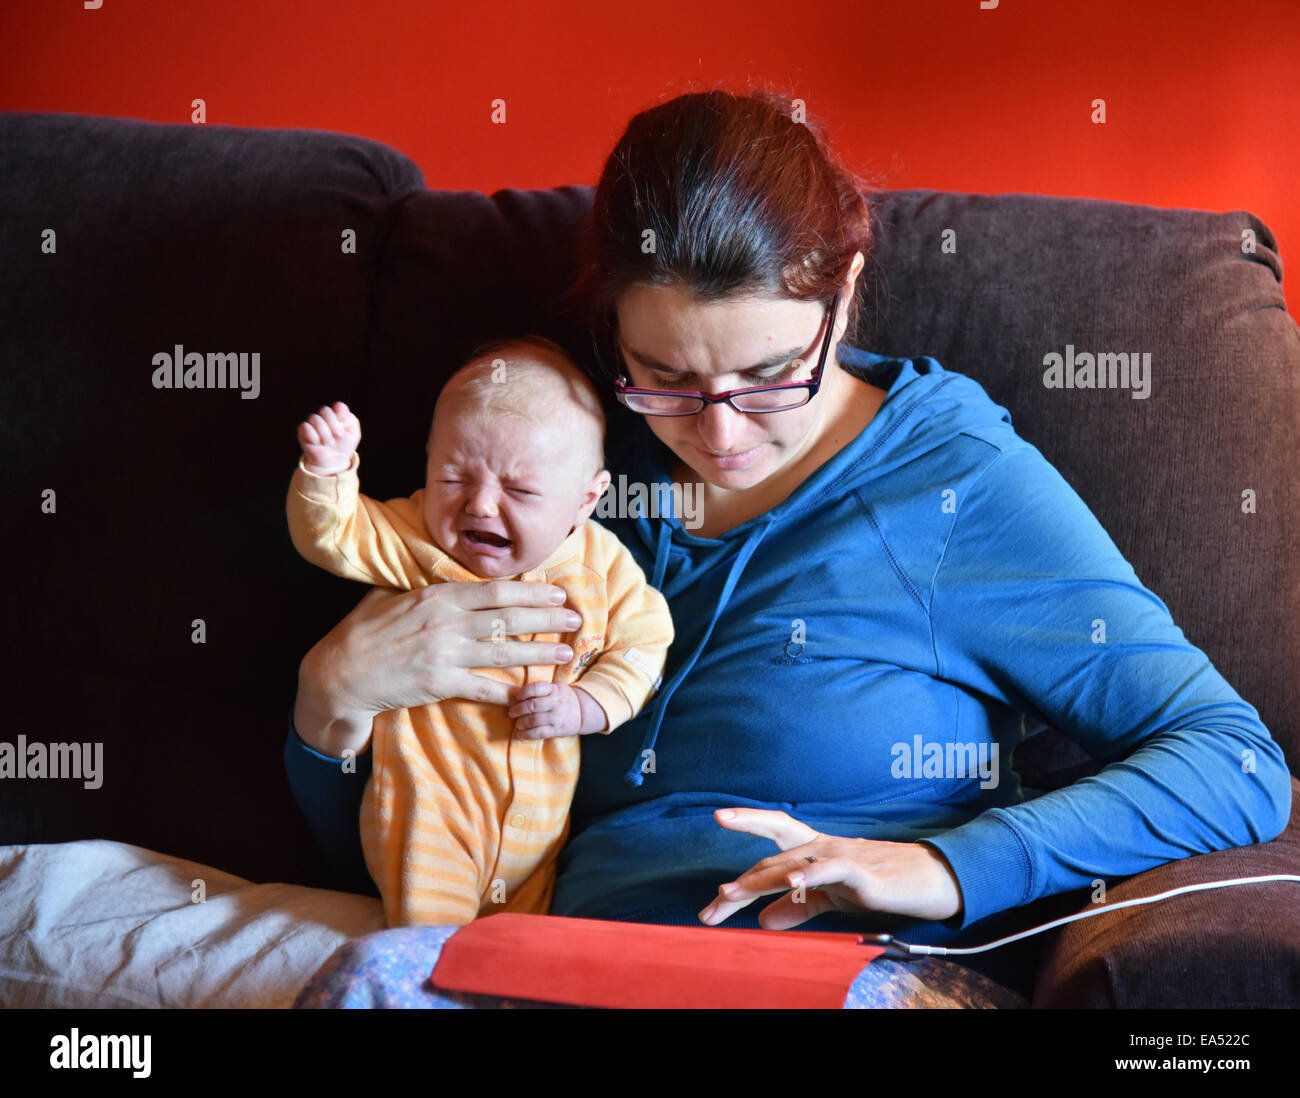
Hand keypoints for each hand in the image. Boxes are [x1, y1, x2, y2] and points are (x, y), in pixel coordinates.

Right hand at [294, 581, 583, 758]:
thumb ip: (422, 587)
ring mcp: (443, 653)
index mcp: (436, 596)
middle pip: (507, 617)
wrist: (338, 674)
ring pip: (502, 650)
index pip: (493, 591)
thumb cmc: (362, 633)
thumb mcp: (391, 598)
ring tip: (566, 652)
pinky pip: (482, 688)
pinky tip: (531, 693)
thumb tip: (444, 575)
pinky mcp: (438, 683)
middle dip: (546, 617)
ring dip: (539, 652)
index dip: (529, 592)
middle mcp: (445, 621)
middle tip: (574, 616)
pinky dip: (508, 691)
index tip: (555, 591)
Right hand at [298, 401, 360, 474]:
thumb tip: (339, 409)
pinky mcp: (303, 431)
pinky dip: (313, 436)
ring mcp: (313, 423)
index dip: (341, 415)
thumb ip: (351, 419)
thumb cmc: (343, 446)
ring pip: (315, 418)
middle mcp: (324, 416)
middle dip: (333, 426)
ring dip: (324, 433)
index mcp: (337, 415)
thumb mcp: (353, 434)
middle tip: (338, 437)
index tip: (345, 427)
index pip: (338, 406)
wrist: (334, 461)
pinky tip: (317, 443)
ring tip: (328, 443)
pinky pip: (305, 427)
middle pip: (325, 410)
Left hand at [507, 683, 604, 737]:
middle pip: (532, 705)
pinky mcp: (557, 730)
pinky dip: (527, 734)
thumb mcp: (556, 687)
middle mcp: (556, 703)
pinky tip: (520, 734)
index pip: (536, 688)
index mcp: (554, 689)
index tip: (516, 697)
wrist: (583, 712)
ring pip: (534, 720)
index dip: (523, 692)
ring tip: (517, 723)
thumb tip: (516, 694)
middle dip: (518, 709)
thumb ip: (540, 689)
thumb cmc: (564, 698)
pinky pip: (539, 733)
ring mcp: (557, 717)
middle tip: (512, 712)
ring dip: (521, 723)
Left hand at [697, 808, 963, 928]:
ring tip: (729, 895)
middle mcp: (820, 846)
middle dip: (740, 884)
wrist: (924, 881)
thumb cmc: (875, 884)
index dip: (747, 822)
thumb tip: (763, 922)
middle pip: (771, 860)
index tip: (718, 816)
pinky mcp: (859, 872)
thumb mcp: (829, 898)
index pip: (773, 836)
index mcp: (812, 850)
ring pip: (790, 866)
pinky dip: (808, 874)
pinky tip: (790, 882)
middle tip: (712, 901)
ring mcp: (838, 856)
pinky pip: (829, 871)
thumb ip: (796, 906)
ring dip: (758, 882)